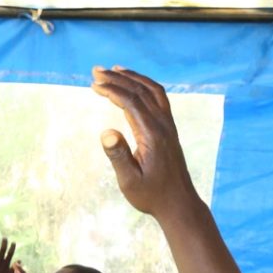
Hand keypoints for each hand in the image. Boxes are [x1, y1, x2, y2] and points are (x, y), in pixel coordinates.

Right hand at [91, 66, 197, 219]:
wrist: (178, 202)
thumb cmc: (151, 195)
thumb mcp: (129, 180)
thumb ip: (118, 156)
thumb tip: (105, 132)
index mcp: (151, 134)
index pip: (130, 102)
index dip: (111, 90)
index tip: (93, 84)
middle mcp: (162, 124)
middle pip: (140, 91)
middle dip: (118, 78)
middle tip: (96, 71)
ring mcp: (168, 125)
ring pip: (152, 91)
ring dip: (132, 78)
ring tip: (114, 70)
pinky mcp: (169, 129)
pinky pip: (158, 98)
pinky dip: (144, 86)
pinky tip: (134, 87)